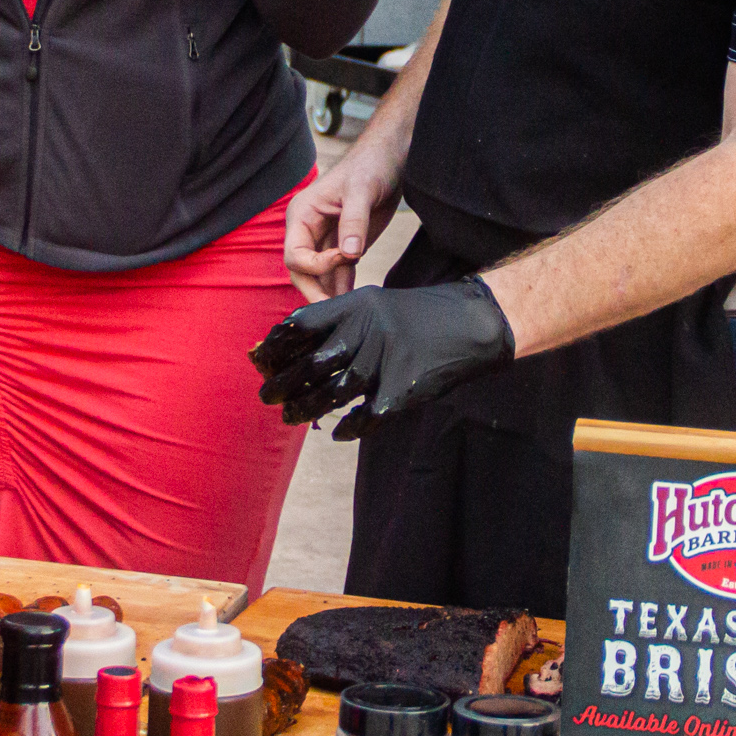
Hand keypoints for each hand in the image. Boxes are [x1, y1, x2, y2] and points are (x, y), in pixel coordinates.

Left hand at [249, 279, 514, 434]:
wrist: (474, 322)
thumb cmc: (419, 316)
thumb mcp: (375, 304)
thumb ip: (340, 324)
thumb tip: (295, 354)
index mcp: (356, 304)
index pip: (301, 325)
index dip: (276, 346)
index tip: (262, 360)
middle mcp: (368, 329)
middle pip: (311, 363)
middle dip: (282, 383)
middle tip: (266, 396)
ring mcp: (387, 358)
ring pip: (333, 392)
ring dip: (306, 408)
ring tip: (291, 416)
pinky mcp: (404, 387)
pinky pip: (367, 415)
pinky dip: (350, 427)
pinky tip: (339, 432)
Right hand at [285, 149, 402, 300]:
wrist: (390, 160)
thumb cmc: (369, 166)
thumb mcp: (362, 190)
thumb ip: (354, 222)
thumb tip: (350, 253)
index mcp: (302, 215)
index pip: (295, 254)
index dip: (317, 264)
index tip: (346, 256)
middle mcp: (309, 231)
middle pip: (301, 271)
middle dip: (315, 292)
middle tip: (332, 312)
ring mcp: (326, 240)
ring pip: (319, 277)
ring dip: (329, 294)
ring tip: (344, 313)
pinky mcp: (346, 246)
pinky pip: (339, 273)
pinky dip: (344, 288)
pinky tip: (353, 301)